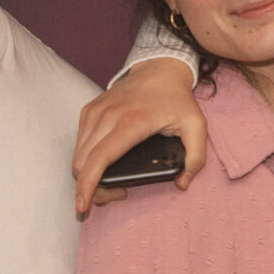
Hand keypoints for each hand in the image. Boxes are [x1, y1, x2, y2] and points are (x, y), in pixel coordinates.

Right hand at [71, 59, 208, 214]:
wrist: (160, 68)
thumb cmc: (177, 99)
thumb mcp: (197, 125)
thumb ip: (196, 157)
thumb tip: (182, 183)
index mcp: (130, 123)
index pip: (99, 159)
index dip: (88, 185)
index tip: (83, 205)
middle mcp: (106, 116)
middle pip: (82, 163)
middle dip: (90, 187)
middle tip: (116, 193)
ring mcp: (95, 112)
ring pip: (77, 155)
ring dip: (86, 175)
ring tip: (111, 181)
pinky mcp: (89, 110)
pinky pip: (79, 143)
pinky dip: (85, 159)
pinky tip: (103, 164)